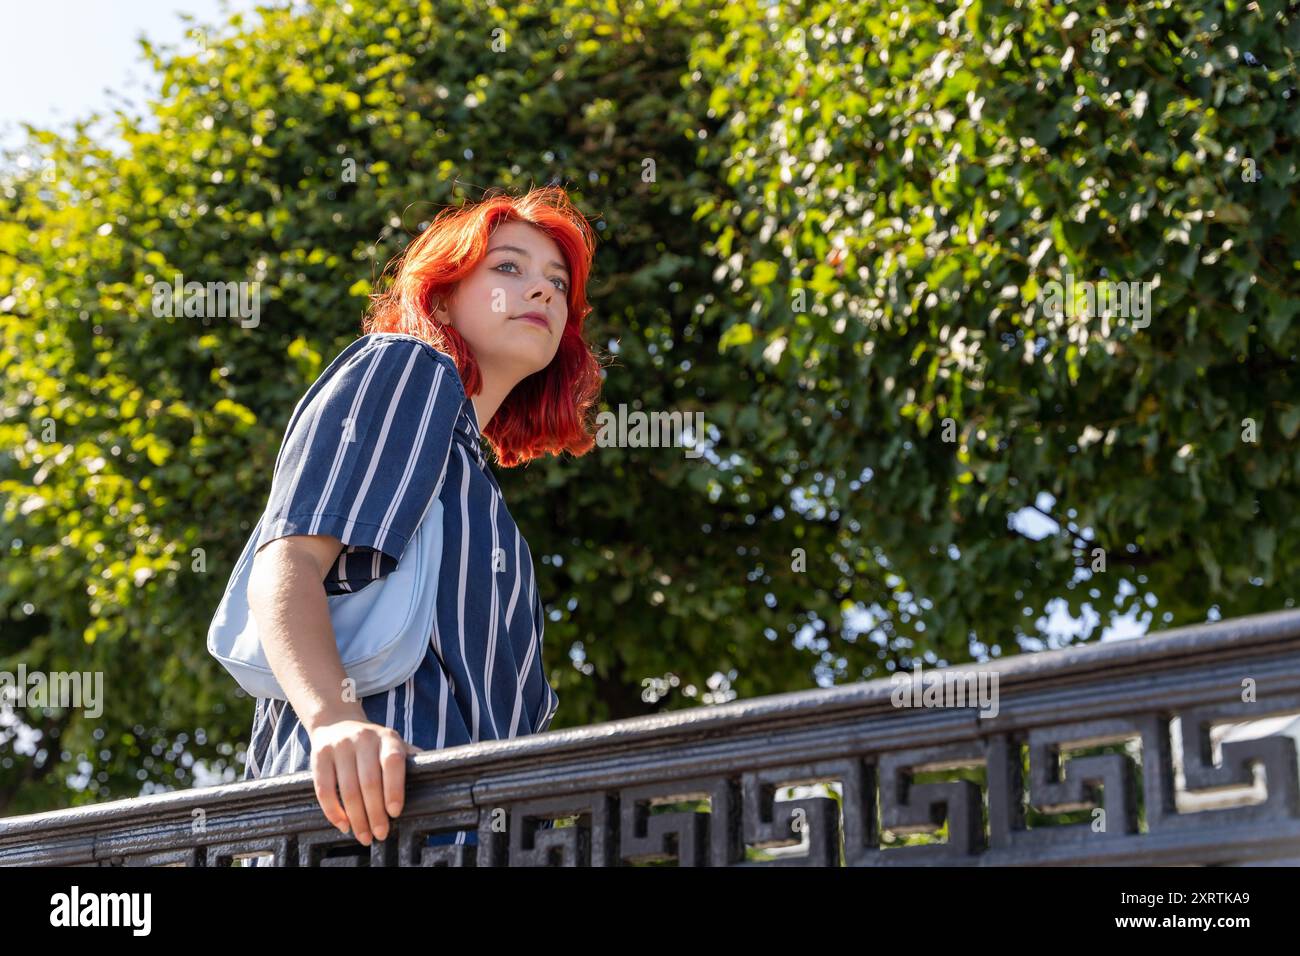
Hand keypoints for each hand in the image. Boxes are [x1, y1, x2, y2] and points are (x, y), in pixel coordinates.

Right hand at [307, 718, 421, 845]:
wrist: (336, 722)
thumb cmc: (372, 743)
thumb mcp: (393, 744)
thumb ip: (410, 759)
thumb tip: (435, 773)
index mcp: (387, 737)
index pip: (393, 762)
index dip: (394, 788)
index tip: (395, 812)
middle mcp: (363, 738)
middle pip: (369, 781)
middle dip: (375, 813)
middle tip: (380, 833)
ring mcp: (339, 746)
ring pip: (348, 789)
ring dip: (356, 817)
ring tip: (364, 835)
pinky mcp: (319, 756)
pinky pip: (324, 789)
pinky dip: (333, 811)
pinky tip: (343, 824)